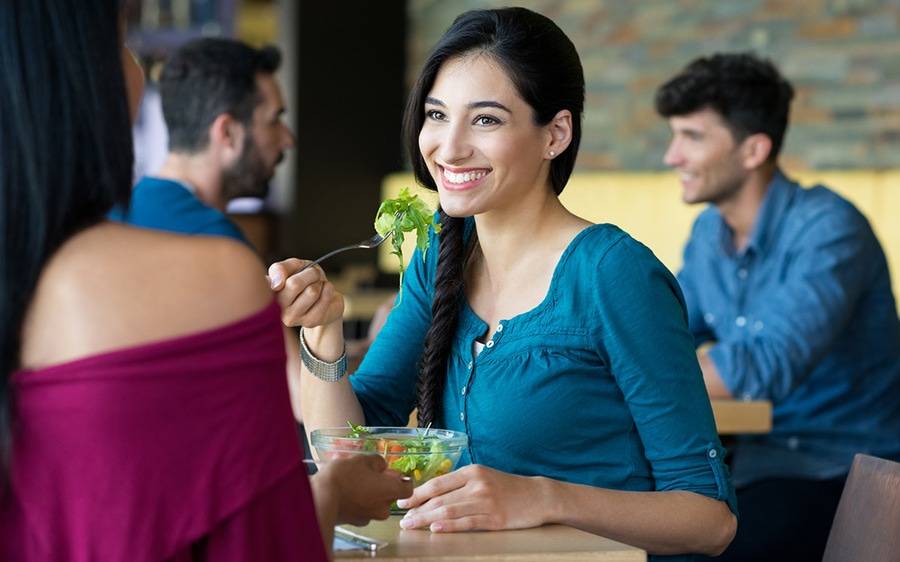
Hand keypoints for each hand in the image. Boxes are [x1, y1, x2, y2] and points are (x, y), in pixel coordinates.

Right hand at [267, 258, 343, 327]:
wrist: (324, 295)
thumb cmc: (305, 278)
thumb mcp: (293, 266)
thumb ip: (280, 269)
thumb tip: (277, 283)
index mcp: (266, 292)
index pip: (269, 280)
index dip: (281, 273)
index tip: (287, 275)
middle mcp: (274, 309)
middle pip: (295, 284)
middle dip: (311, 274)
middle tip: (314, 275)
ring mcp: (291, 318)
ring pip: (312, 292)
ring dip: (319, 283)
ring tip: (318, 286)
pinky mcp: (309, 322)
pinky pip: (324, 299)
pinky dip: (328, 289)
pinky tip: (325, 293)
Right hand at [314, 454, 413, 525]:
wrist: (321, 498)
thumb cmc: (344, 477)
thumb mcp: (362, 460)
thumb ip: (377, 462)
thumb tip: (380, 466)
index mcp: (390, 491)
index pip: (408, 489)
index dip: (402, 479)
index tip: (394, 473)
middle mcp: (383, 507)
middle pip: (389, 495)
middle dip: (382, 484)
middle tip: (370, 472)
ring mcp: (369, 517)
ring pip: (374, 501)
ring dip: (368, 491)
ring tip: (353, 478)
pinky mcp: (355, 522)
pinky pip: (362, 508)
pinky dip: (357, 500)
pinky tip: (345, 489)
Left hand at [396, 464, 547, 531]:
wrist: (537, 496)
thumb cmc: (506, 487)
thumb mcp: (483, 477)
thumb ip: (460, 483)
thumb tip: (431, 495)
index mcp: (472, 472)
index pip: (437, 483)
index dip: (417, 494)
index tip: (402, 502)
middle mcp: (477, 484)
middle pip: (440, 498)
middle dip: (418, 510)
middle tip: (402, 520)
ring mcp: (487, 502)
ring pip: (449, 510)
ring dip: (427, 519)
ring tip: (412, 526)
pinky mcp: (495, 519)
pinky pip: (467, 523)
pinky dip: (449, 526)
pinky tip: (436, 528)